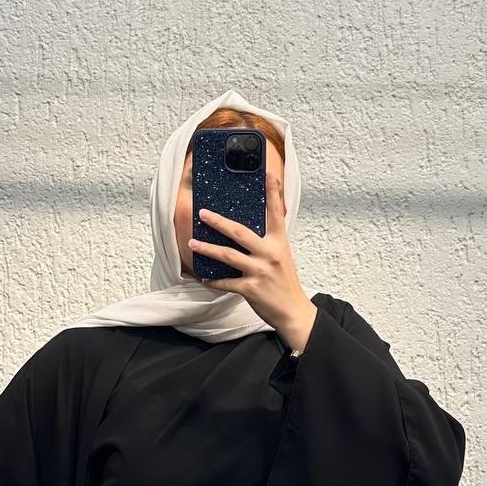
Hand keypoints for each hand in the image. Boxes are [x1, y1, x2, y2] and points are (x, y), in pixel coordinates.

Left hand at [187, 171, 317, 351]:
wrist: (294, 312)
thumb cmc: (285, 283)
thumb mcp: (282, 257)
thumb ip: (268, 243)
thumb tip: (247, 232)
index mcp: (279, 243)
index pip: (277, 213)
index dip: (273, 192)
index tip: (268, 173)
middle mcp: (269, 254)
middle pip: (240, 232)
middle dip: (219, 222)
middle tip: (203, 213)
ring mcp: (260, 271)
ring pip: (228, 256)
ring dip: (208, 249)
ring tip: (192, 243)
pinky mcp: (251, 289)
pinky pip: (227, 283)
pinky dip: (214, 281)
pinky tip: (204, 278)